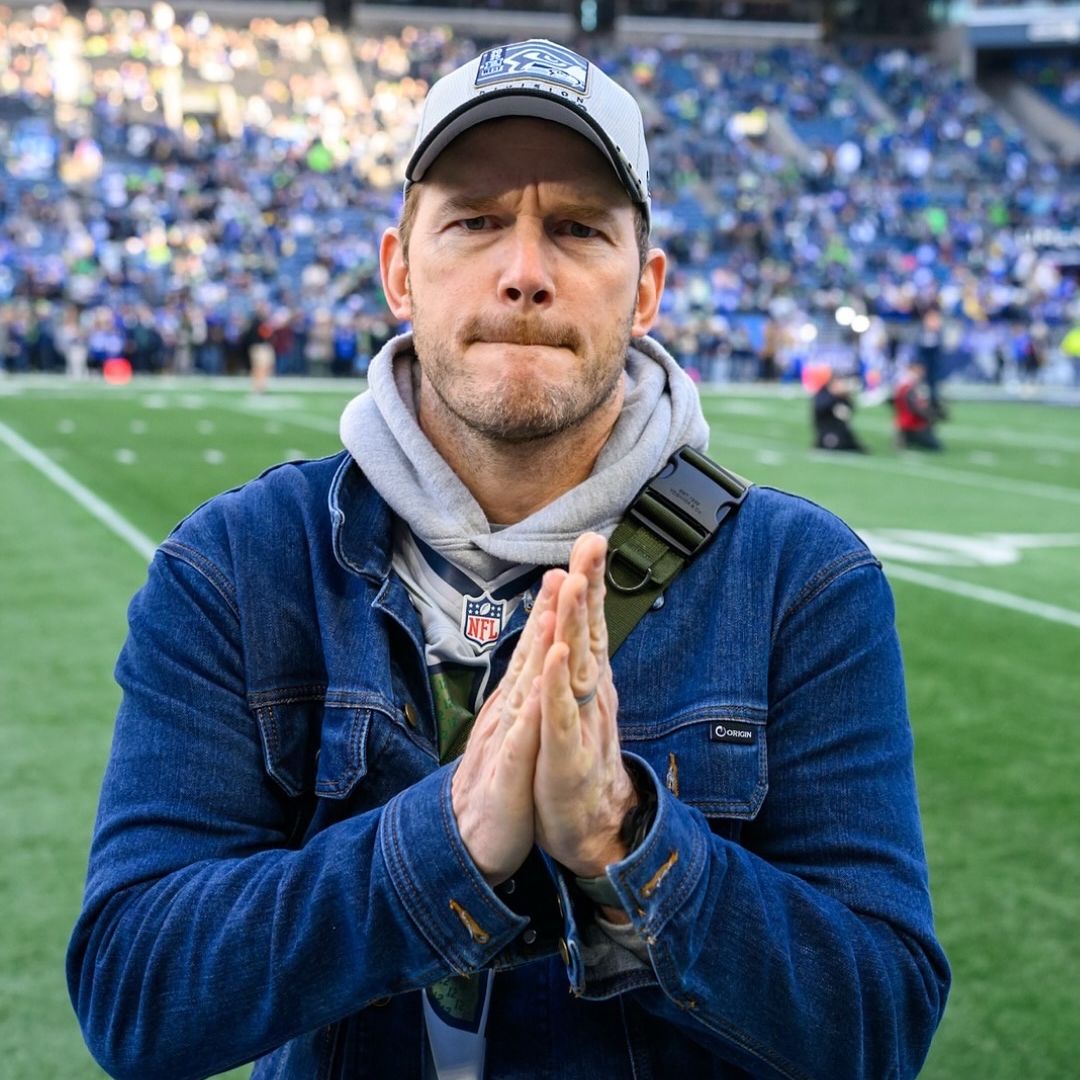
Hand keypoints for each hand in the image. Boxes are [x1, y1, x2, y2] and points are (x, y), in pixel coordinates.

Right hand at [451, 569, 563, 884]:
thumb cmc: (498, 784)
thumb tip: (536, 662)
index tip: (571, 568)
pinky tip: (544, 683)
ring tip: (558, 604)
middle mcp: (508, 710)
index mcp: (516, 703)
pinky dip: (533, 707)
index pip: (537, 649)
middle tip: (568, 564)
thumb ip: (523, 697)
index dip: (553, 609)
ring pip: (527, 683)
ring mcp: (506, 737)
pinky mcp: (507, 771)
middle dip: (551, 608)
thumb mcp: (515, 734)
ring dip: (541, 642)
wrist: (468, 841)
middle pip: (532, 652)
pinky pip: (521, 736)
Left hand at [533, 533, 636, 879]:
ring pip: (577, 666)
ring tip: (575, 583)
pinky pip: (561, 716)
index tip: (591, 540)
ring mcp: (580, 723)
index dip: (589, 582)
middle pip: (588, 633)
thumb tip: (580, 620)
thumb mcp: (580, 704)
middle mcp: (589, 695)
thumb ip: (580, 660)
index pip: (588, 624)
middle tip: (593, 543)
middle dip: (589, 586)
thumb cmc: (580, 759)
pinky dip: (558, 686)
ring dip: (574, 624)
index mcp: (588, 682)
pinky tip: (558, 657)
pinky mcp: (566, 756)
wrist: (593, 829)